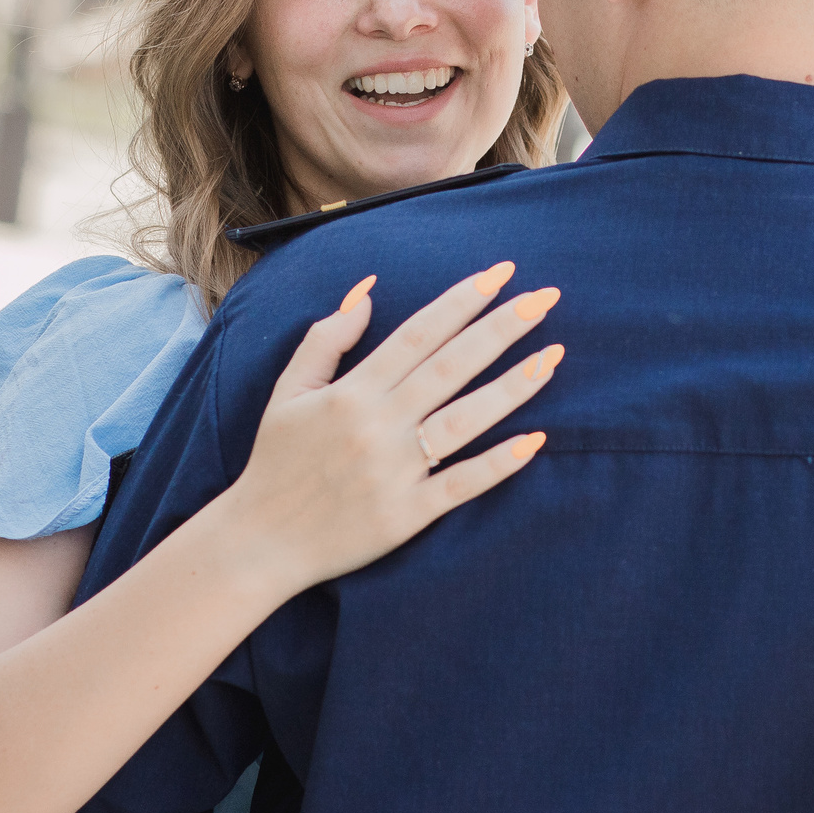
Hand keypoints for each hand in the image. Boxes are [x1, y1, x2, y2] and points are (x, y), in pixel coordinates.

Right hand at [212, 263, 562, 594]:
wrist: (260, 540)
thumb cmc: (276, 460)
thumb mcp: (290, 390)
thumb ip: (327, 338)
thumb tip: (367, 289)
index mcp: (352, 391)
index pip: (419, 333)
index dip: (462, 300)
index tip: (501, 272)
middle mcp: (377, 425)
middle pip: (452, 366)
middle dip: (502, 327)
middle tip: (546, 296)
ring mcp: (395, 471)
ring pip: (464, 420)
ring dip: (513, 386)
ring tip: (553, 355)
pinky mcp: (407, 515)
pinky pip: (461, 485)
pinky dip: (499, 464)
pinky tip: (536, 440)